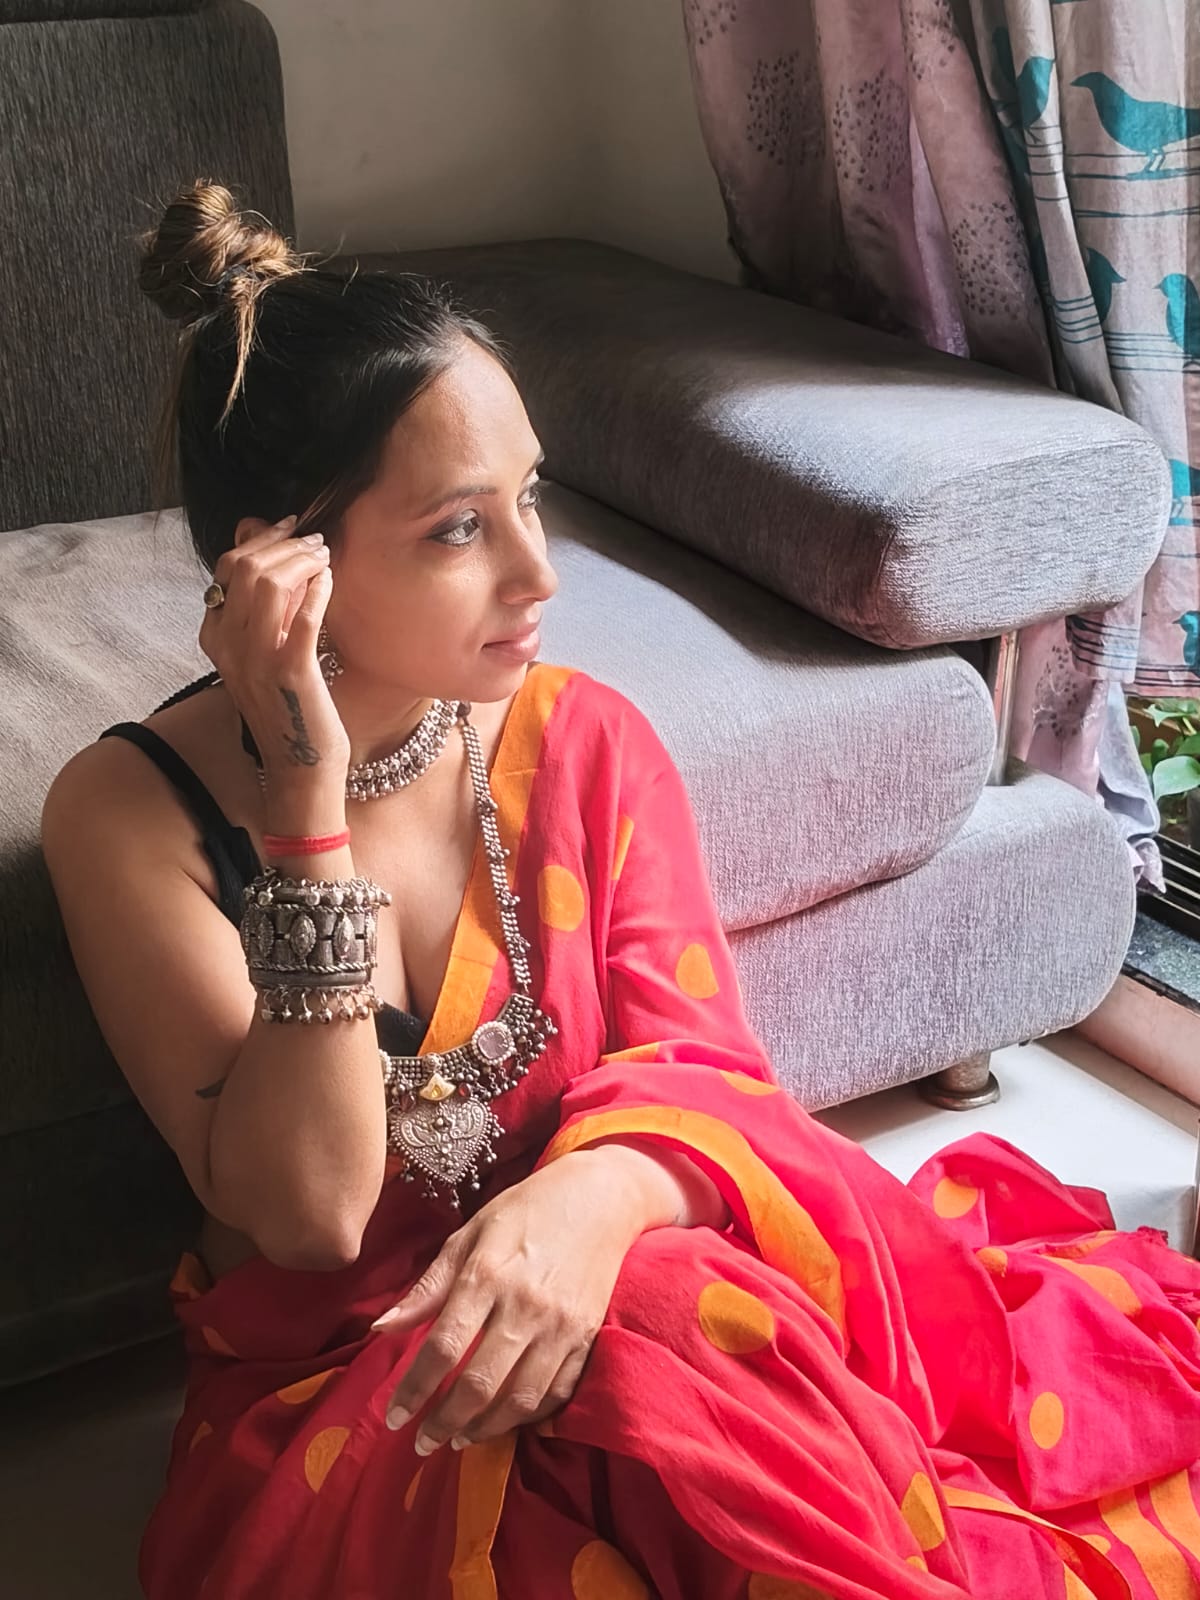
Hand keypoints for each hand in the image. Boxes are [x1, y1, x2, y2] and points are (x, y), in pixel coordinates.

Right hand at [199, 515, 350, 797]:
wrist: (299, 767)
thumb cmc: (289, 709)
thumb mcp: (262, 656)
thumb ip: (262, 612)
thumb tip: (272, 559)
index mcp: (215, 639)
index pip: (225, 569)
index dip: (259, 540)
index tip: (290, 529)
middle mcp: (228, 646)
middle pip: (245, 567)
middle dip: (284, 543)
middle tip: (315, 541)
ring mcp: (258, 658)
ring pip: (268, 582)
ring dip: (301, 559)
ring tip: (324, 556)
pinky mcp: (292, 671)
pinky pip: (304, 614)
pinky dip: (318, 588)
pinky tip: (330, 580)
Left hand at [372, 1149, 660, 1453]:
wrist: (601, 1197)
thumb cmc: (526, 1210)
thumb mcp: (471, 1233)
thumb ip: (429, 1285)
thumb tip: (381, 1328)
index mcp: (487, 1276)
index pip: (442, 1347)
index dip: (414, 1389)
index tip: (394, 1417)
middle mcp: (525, 1306)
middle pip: (479, 1383)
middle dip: (444, 1423)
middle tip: (421, 1443)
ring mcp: (562, 1327)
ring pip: (520, 1399)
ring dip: (484, 1429)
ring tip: (458, 1439)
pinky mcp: (588, 1337)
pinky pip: (557, 1393)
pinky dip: (529, 1418)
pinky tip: (505, 1422)